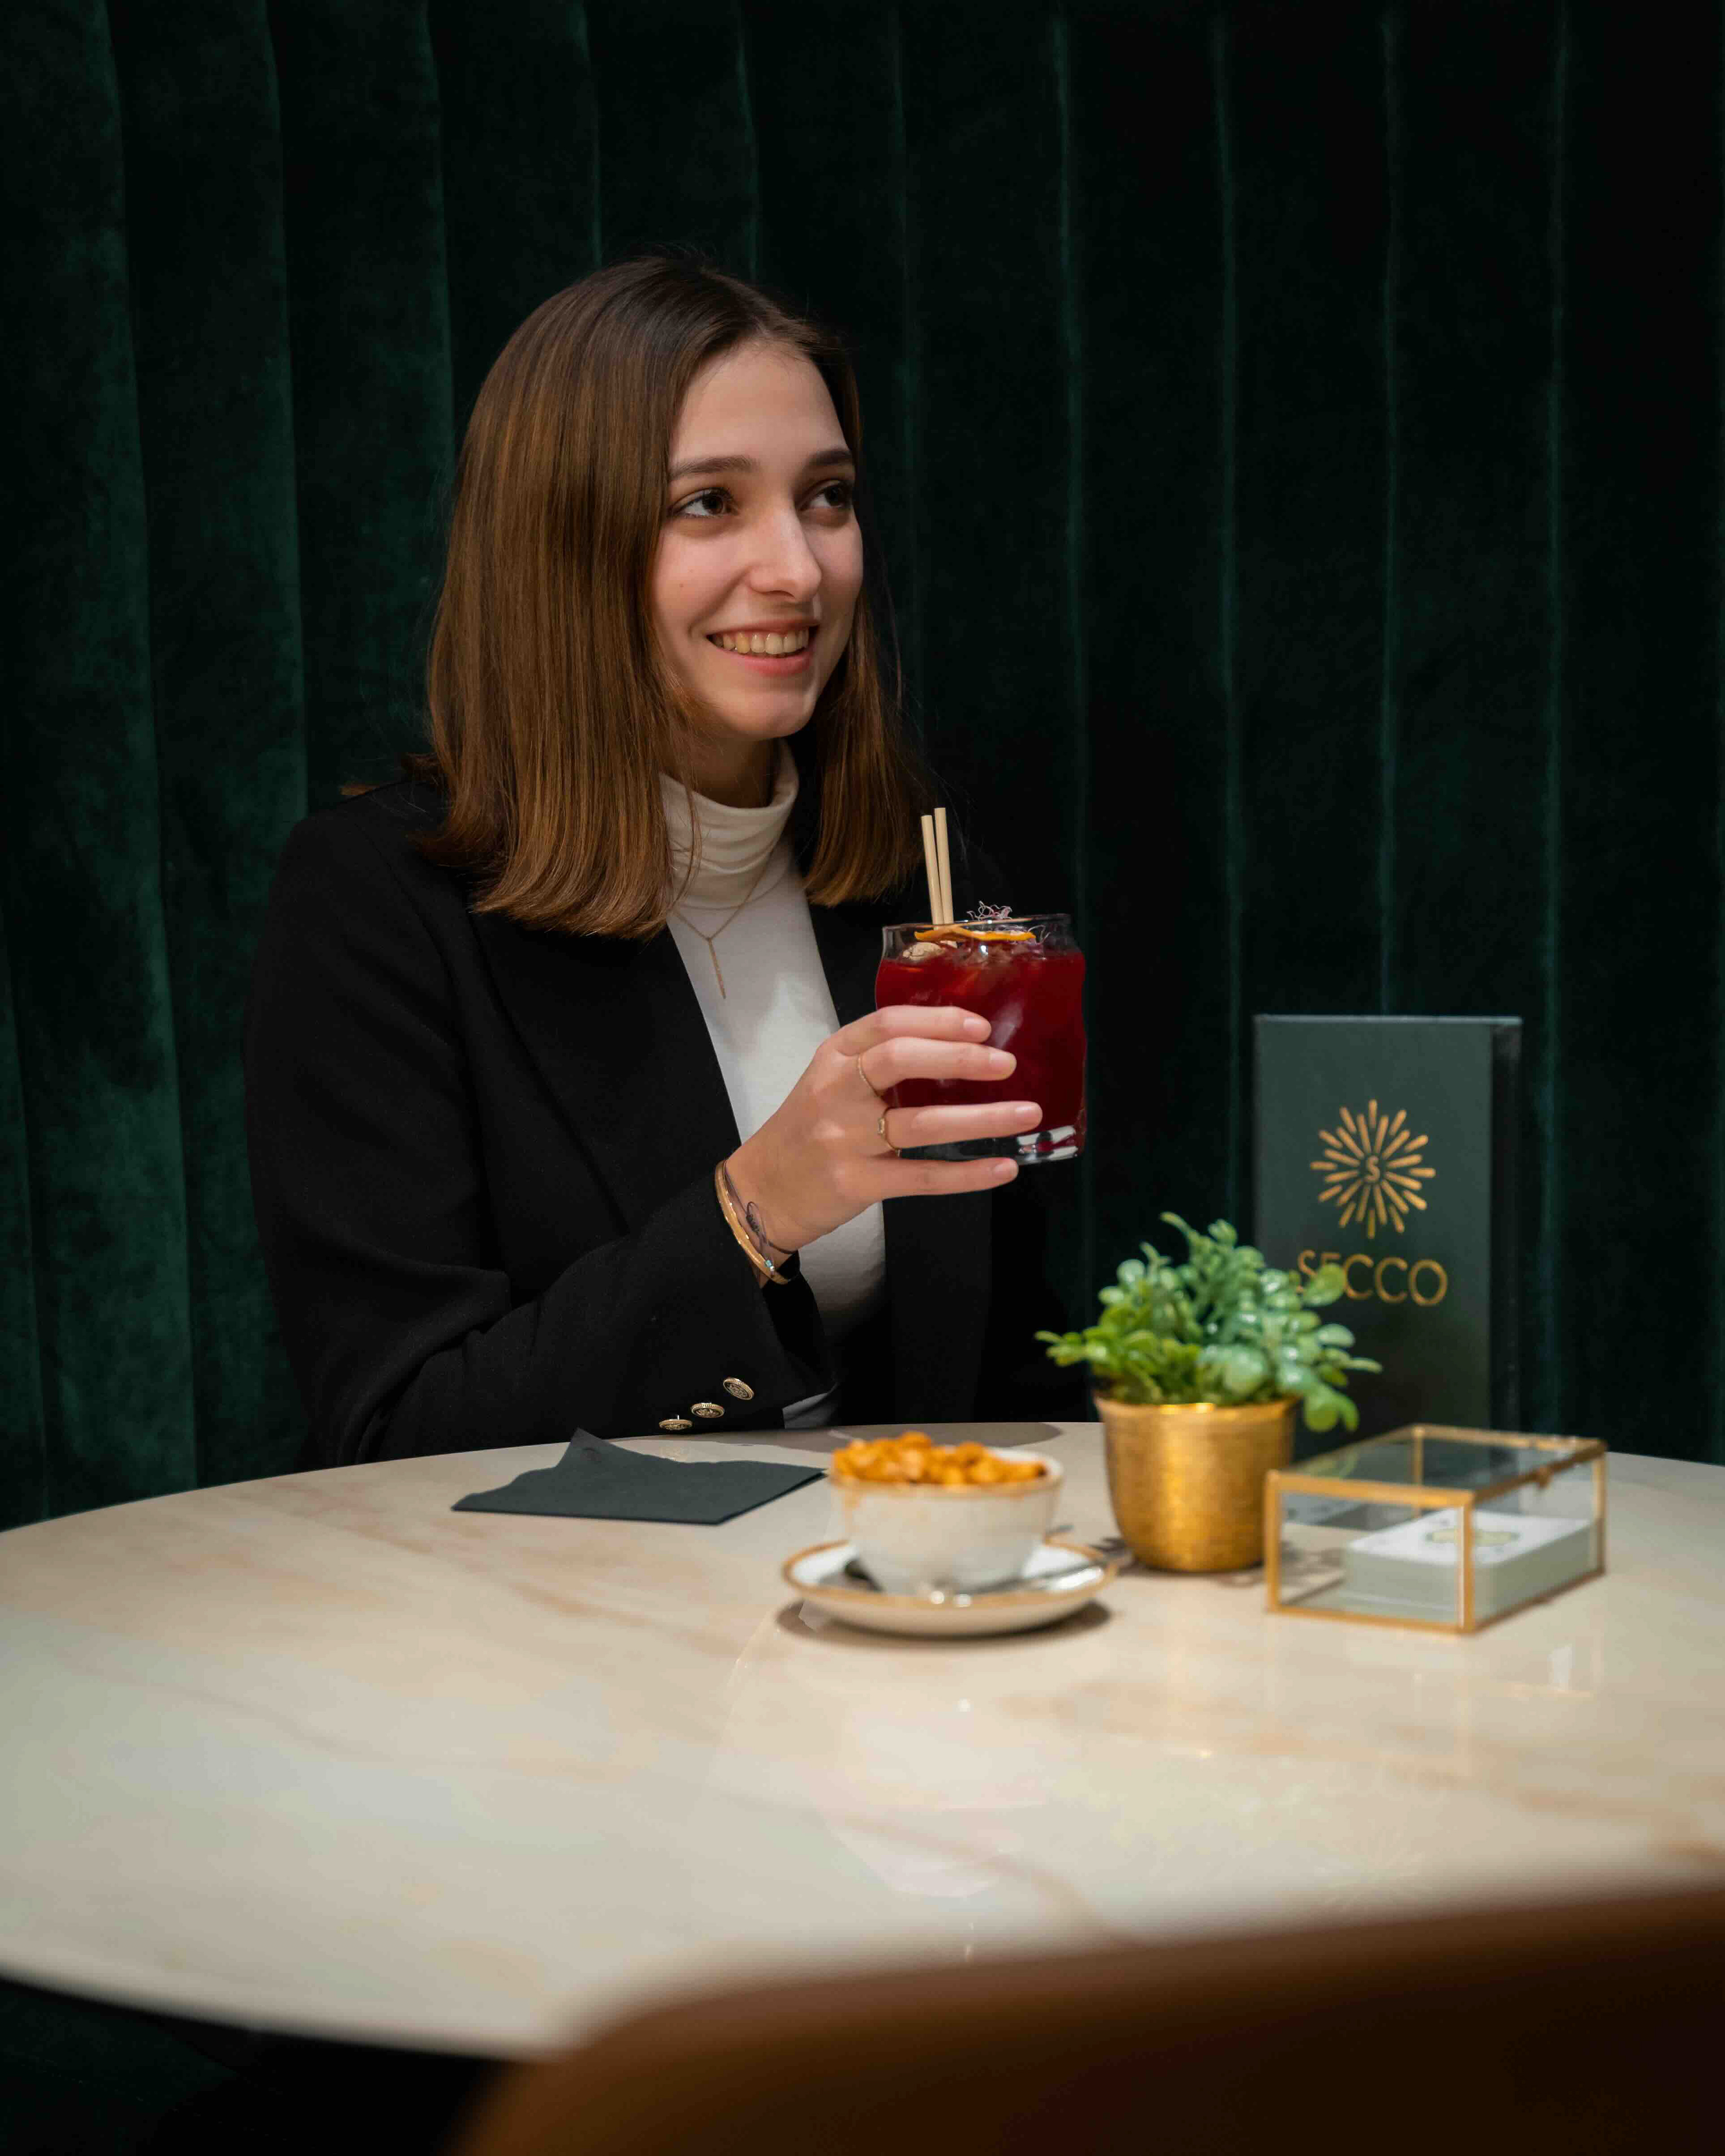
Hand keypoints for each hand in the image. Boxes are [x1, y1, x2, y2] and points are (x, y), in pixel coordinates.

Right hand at [724, 1006, 1041, 1251]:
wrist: (763, 1189)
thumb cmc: (809, 1128)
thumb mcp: (831, 1080)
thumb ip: (878, 1062)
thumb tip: (958, 1046)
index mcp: (833, 1057)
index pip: (887, 1024)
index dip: (939, 1021)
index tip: (981, 1027)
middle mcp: (836, 1092)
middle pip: (902, 1061)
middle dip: (961, 1059)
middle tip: (1007, 1064)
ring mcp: (845, 1139)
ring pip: (923, 1123)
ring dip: (983, 1118)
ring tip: (1027, 1114)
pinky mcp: (857, 1183)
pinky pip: (924, 1177)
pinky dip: (968, 1173)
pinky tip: (1003, 1168)